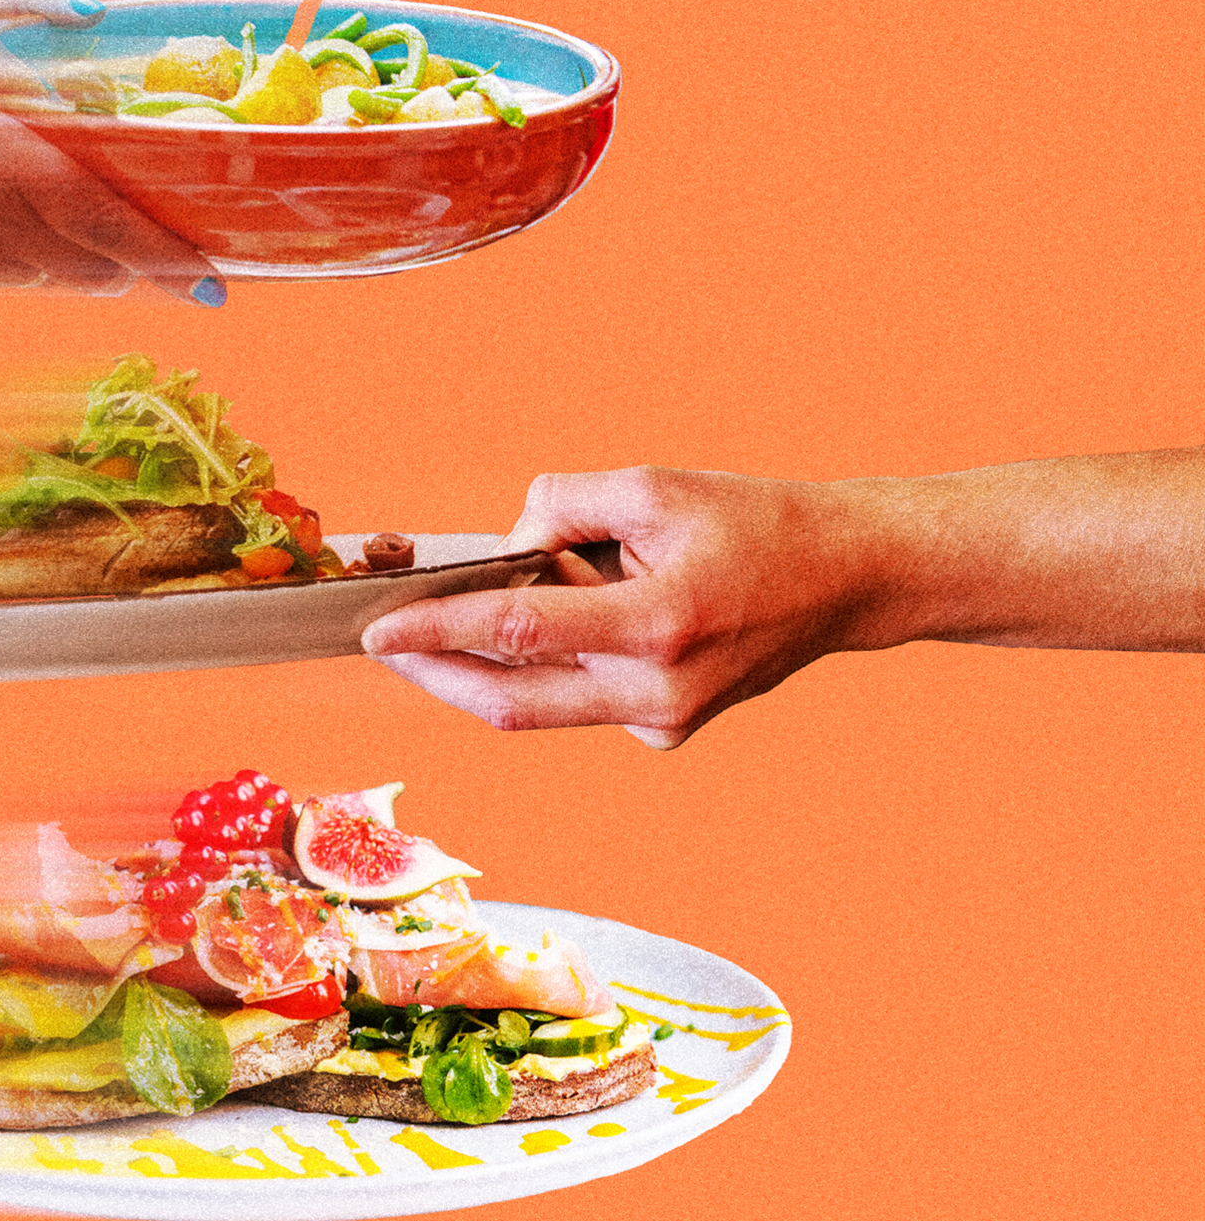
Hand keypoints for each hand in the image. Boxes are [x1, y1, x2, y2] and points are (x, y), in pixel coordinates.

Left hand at [361, 467, 873, 748]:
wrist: (843, 579)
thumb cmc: (752, 523)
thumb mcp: (653, 486)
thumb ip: (560, 506)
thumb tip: (503, 547)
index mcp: (658, 625)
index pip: (518, 635)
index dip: (436, 634)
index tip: (376, 632)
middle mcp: (656, 691)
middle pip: (509, 700)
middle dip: (434, 673)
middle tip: (382, 644)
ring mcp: (660, 723)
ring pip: (537, 706)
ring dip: (487, 667)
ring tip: (454, 622)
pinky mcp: (662, 734)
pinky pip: (577, 701)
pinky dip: (549, 665)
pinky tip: (565, 621)